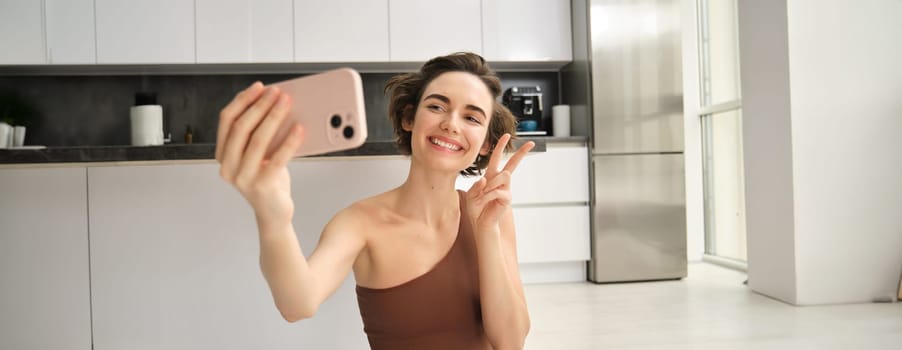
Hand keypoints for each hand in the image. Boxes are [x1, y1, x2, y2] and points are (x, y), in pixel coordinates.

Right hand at [215, 82, 304, 223]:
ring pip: (257, 140)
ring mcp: (243, 178)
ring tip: (288, 103)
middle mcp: (228, 166)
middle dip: (260, 105)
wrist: (274, 213)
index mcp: (223, 155)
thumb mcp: (259, 154)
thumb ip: (259, 133)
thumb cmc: (268, 179)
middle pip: (241, 127)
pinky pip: (277, 158)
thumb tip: (276, 103)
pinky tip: (300, 128)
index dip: (243, 100)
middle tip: (277, 92)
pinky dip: (289, 141)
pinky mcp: (262, 186)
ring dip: (274, 117)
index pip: (227, 120)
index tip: (259, 87)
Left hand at [466, 134, 534, 233]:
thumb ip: (476, 186)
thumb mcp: (471, 194)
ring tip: (483, 195)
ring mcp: (505, 189)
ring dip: (490, 185)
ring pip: (503, 176)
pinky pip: (498, 191)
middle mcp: (500, 181)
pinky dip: (488, 196)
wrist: (481, 223)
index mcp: (491, 176)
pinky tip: (485, 201)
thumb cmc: (476, 208)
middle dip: (521, 153)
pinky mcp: (507, 198)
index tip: (506, 135)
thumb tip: (484, 180)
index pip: (497, 158)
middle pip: (512, 164)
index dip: (500, 146)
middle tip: (530, 143)